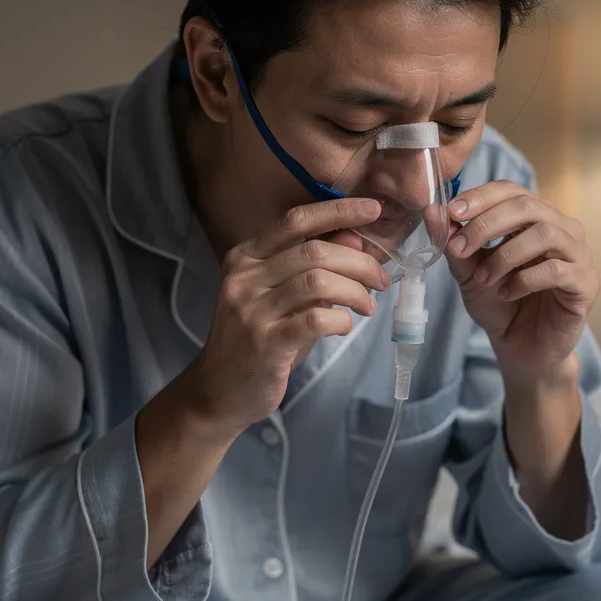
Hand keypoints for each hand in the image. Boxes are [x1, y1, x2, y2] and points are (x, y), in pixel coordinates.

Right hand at [163, 198, 390, 436]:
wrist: (218, 391)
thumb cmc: (256, 340)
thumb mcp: (282, 296)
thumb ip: (314, 267)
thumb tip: (355, 237)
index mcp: (245, 258)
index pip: (295, 221)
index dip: (338, 210)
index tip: (372, 209)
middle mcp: (244, 278)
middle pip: (314, 251)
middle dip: (359, 263)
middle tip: (381, 279)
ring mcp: (252, 311)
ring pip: (319, 283)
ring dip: (355, 292)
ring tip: (368, 306)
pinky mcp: (266, 344)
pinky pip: (317, 319)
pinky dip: (341, 320)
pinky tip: (343, 327)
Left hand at [445, 181, 598, 380]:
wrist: (519, 347)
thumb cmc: (499, 304)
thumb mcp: (469, 272)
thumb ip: (456, 244)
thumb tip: (433, 213)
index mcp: (535, 218)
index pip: (511, 190)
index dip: (481, 197)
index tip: (452, 213)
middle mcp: (562, 229)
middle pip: (528, 206)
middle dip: (487, 224)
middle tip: (460, 249)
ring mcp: (578, 255)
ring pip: (545, 234)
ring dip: (505, 255)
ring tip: (484, 279)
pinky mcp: (586, 284)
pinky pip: (557, 270)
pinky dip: (524, 280)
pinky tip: (507, 293)